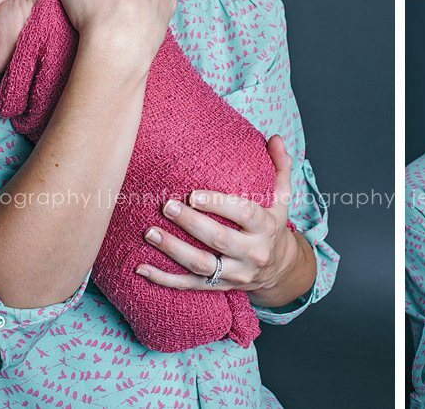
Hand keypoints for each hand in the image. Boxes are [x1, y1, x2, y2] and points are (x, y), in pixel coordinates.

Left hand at [135, 135, 294, 292]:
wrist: (280, 270)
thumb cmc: (273, 225)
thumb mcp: (282, 198)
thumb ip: (280, 166)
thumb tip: (275, 138)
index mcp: (266, 227)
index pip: (244, 214)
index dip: (218, 204)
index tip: (193, 194)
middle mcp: (252, 253)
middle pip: (219, 239)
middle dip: (191, 223)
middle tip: (166, 206)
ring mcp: (235, 274)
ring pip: (202, 265)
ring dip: (173, 250)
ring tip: (150, 232)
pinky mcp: (219, 287)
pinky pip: (189, 286)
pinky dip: (164, 280)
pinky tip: (141, 268)